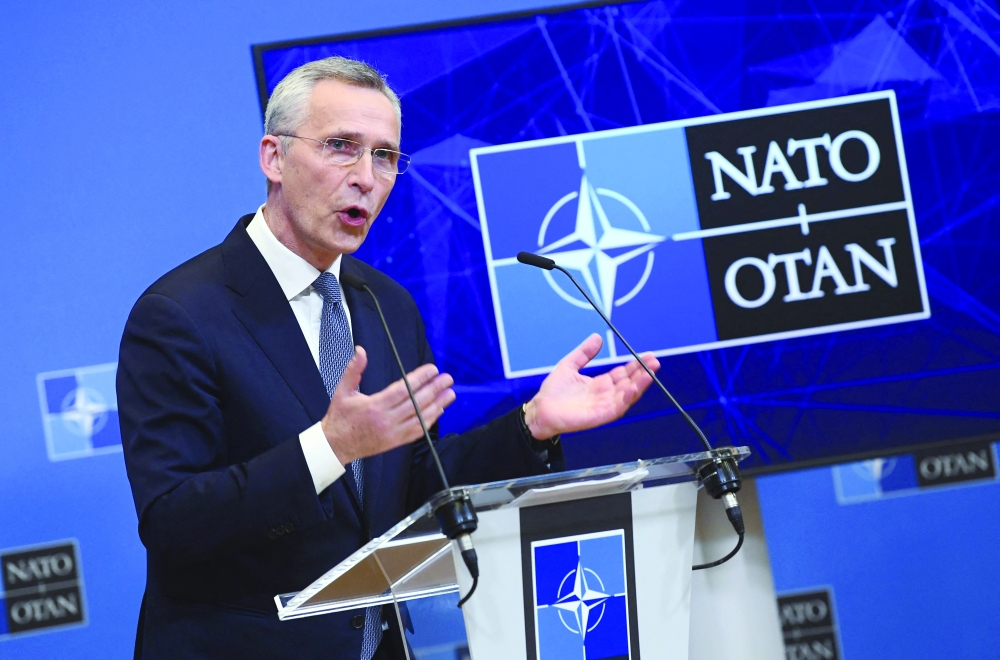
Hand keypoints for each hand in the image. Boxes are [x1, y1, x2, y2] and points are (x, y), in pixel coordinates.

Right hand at [321, 346, 455, 463]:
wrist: (336, 446)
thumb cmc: (340, 418)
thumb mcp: (342, 391)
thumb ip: (354, 370)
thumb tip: (361, 351)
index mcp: (374, 406)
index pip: (403, 390)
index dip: (420, 378)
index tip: (432, 369)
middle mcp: (386, 420)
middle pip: (416, 403)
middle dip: (434, 389)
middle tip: (447, 378)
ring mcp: (393, 433)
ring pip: (420, 418)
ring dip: (438, 405)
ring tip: (450, 393)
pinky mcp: (396, 442)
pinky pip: (417, 431)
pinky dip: (429, 420)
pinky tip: (439, 410)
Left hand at [524, 334, 658, 438]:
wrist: (540, 410)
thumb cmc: (553, 392)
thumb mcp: (570, 365)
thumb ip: (584, 353)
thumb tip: (597, 337)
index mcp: (599, 384)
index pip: (622, 374)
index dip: (635, 365)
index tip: (647, 356)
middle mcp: (605, 396)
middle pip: (629, 383)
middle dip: (642, 373)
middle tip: (654, 362)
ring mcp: (604, 406)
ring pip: (627, 395)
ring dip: (639, 385)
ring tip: (650, 373)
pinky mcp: (600, 416)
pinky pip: (617, 407)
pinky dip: (626, 398)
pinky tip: (633, 388)